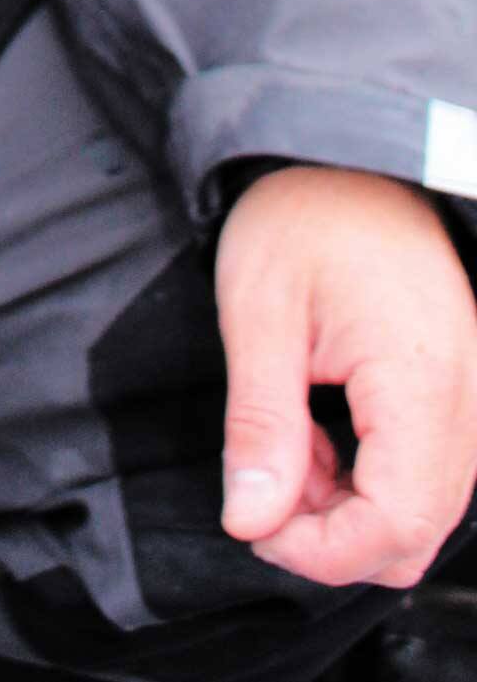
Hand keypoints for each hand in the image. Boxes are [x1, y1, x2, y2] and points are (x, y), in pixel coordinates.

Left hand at [217, 164, 476, 586]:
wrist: (344, 152)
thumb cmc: (301, 213)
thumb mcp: (257, 312)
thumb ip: (261, 425)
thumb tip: (249, 520)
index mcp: (419, 378)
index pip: (399, 523)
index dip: (323, 552)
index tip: (255, 524)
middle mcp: (465, 396)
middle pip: (419, 532)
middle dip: (334, 538)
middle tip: (263, 486)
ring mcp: (469, 394)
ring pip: (425, 509)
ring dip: (350, 508)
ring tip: (287, 446)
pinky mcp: (456, 389)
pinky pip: (427, 471)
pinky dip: (370, 477)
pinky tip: (317, 434)